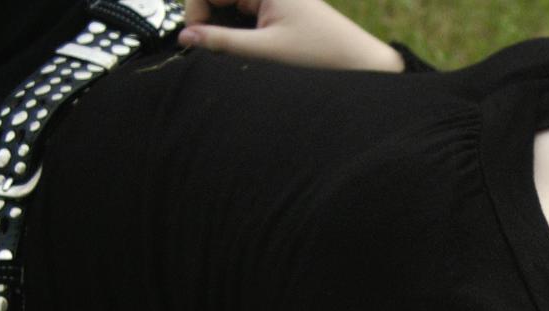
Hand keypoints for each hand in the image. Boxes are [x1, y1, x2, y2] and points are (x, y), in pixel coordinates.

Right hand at [179, 0, 405, 71]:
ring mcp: (275, 0)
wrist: (364, 66)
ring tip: (227, 53)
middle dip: (207, 19)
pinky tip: (245, 52)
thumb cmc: (321, 55)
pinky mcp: (281, 14)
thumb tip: (185, 38)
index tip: (194, 37)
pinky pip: (247, 18)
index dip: (196, 9)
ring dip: (223, 29)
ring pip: (231, 8)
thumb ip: (223, 43)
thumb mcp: (267, 51)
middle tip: (206, 48)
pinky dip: (240, 34)